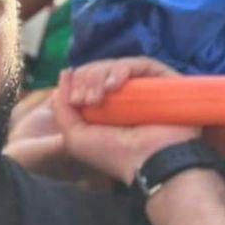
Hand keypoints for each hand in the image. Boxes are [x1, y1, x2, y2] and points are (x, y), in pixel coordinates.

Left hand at [52, 58, 199, 185]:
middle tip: (88, 100)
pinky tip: (114, 86)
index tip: (76, 100)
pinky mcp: (162, 80)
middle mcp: (125, 95)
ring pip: (116, 65)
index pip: (87, 80)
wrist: (149, 160)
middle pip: (99, 69)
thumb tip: (65, 73)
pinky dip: (121, 69)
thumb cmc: (114, 154)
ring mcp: (144, 87)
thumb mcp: (74, 135)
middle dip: (86, 79)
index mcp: (105, 107)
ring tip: (99, 98)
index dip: (77, 83)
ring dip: (99, 76)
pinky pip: (140, 63)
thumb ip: (62, 106)